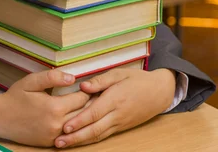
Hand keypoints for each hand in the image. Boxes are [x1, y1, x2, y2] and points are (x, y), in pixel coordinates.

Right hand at [0, 70, 89, 146]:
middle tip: (95, 94)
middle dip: (90, 103)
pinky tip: (75, 118)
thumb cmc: (15, 97)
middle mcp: (57, 124)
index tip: (90, 85)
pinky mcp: (51, 143)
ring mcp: (54, 136)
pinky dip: (75, 127)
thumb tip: (72, 78)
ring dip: (84, 116)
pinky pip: (70, 135)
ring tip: (88, 106)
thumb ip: (52, 78)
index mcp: (54, 107)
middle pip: (85, 113)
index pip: (82, 98)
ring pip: (79, 126)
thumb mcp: (31, 81)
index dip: (87, 90)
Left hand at [54, 68, 175, 148]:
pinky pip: (104, 135)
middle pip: (94, 129)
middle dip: (75, 137)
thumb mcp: (119, 73)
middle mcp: (117, 114)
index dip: (79, 121)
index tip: (65, 127)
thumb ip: (100, 80)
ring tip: (63, 144)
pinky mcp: (121, 127)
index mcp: (115, 99)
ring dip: (80, 141)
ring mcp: (120, 123)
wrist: (160, 92)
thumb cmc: (137, 79)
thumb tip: (82, 86)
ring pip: (98, 135)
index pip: (94, 113)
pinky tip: (79, 141)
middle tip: (58, 142)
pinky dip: (90, 140)